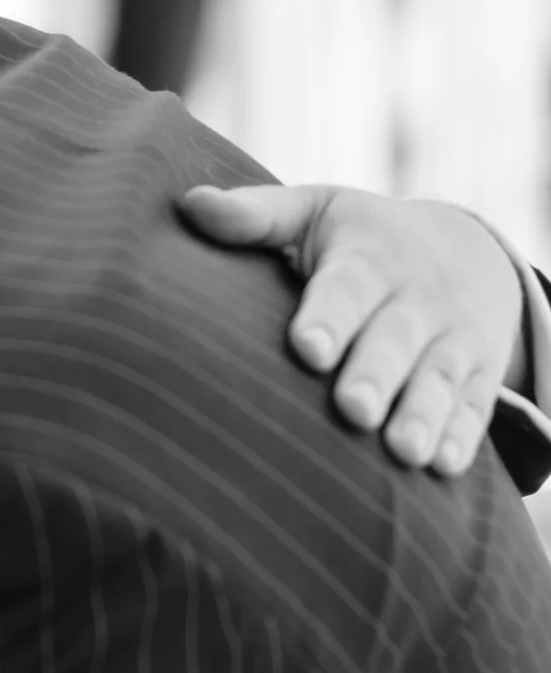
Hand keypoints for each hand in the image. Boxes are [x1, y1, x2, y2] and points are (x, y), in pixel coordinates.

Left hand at [179, 178, 523, 475]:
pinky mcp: (480, 373)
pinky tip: (442, 466)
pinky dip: (463, 437)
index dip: (328, 317)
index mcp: (368, 259)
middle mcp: (416, 299)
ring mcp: (454, 338)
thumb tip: (191, 206)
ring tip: (402, 450)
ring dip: (423, 415)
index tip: (307, 347)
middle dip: (375, 375)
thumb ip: (258, 216)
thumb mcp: (317, 212)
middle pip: (395, 340)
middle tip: (353, 409)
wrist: (469, 251)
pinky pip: (476, 407)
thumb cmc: (362, 240)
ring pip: (440, 378)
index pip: (347, 289)